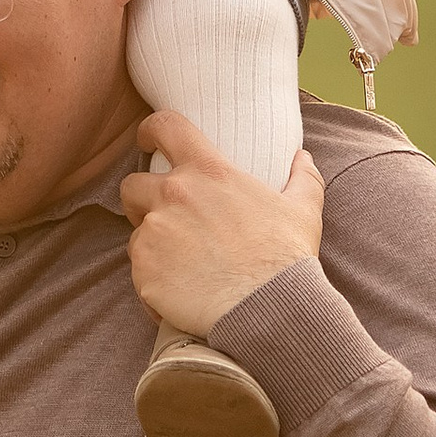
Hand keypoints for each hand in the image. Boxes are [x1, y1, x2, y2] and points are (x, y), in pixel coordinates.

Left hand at [119, 109, 323, 335]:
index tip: (148, 141)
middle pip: (132, 185)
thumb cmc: (286, 257)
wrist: (270, 308)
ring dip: (153, 243)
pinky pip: (140, 271)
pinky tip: (181, 293)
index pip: (166, 128)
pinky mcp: (145, 273)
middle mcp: (173, 196)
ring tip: (181, 264)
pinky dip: (155, 280)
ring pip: (137, 233)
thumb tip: (302, 157)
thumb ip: (302, 177)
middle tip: (161, 216)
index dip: (150, 130)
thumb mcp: (302, 209)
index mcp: (208, 171)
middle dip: (140, 198)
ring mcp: (154, 234)